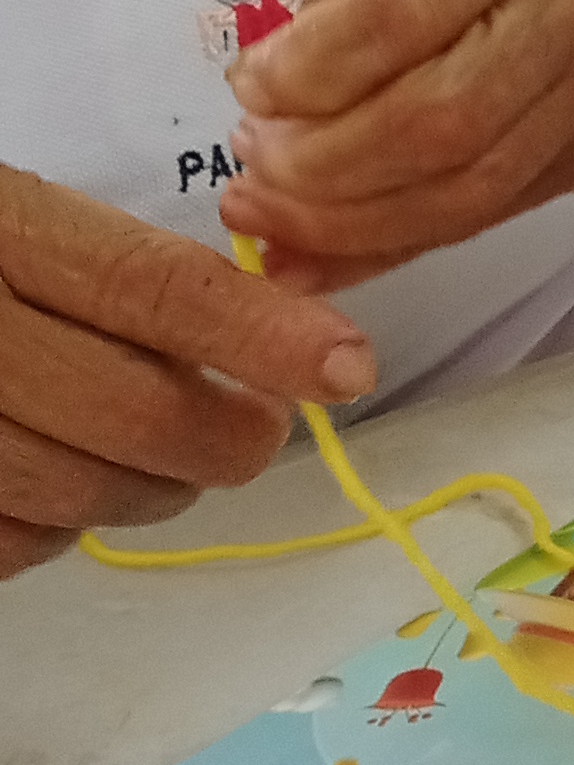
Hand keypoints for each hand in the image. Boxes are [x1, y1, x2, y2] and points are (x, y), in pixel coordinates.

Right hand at [0, 163, 375, 575]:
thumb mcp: (12, 220)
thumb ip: (109, 269)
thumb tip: (271, 334)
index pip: (147, 285)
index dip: (259, 333)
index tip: (348, 366)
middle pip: (131, 413)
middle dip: (222, 438)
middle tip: (255, 428)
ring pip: (76, 495)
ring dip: (146, 490)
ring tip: (158, 457)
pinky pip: (11, 544)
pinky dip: (52, 530)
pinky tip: (53, 484)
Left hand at [219, 0, 573, 289]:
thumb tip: (266, 98)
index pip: (403, 11)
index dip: (312, 69)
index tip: (250, 88)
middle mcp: (573, 6)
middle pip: (440, 121)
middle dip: (322, 163)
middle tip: (251, 159)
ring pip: (464, 191)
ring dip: (346, 221)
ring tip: (265, 209)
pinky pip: (481, 220)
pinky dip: (385, 248)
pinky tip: (311, 252)